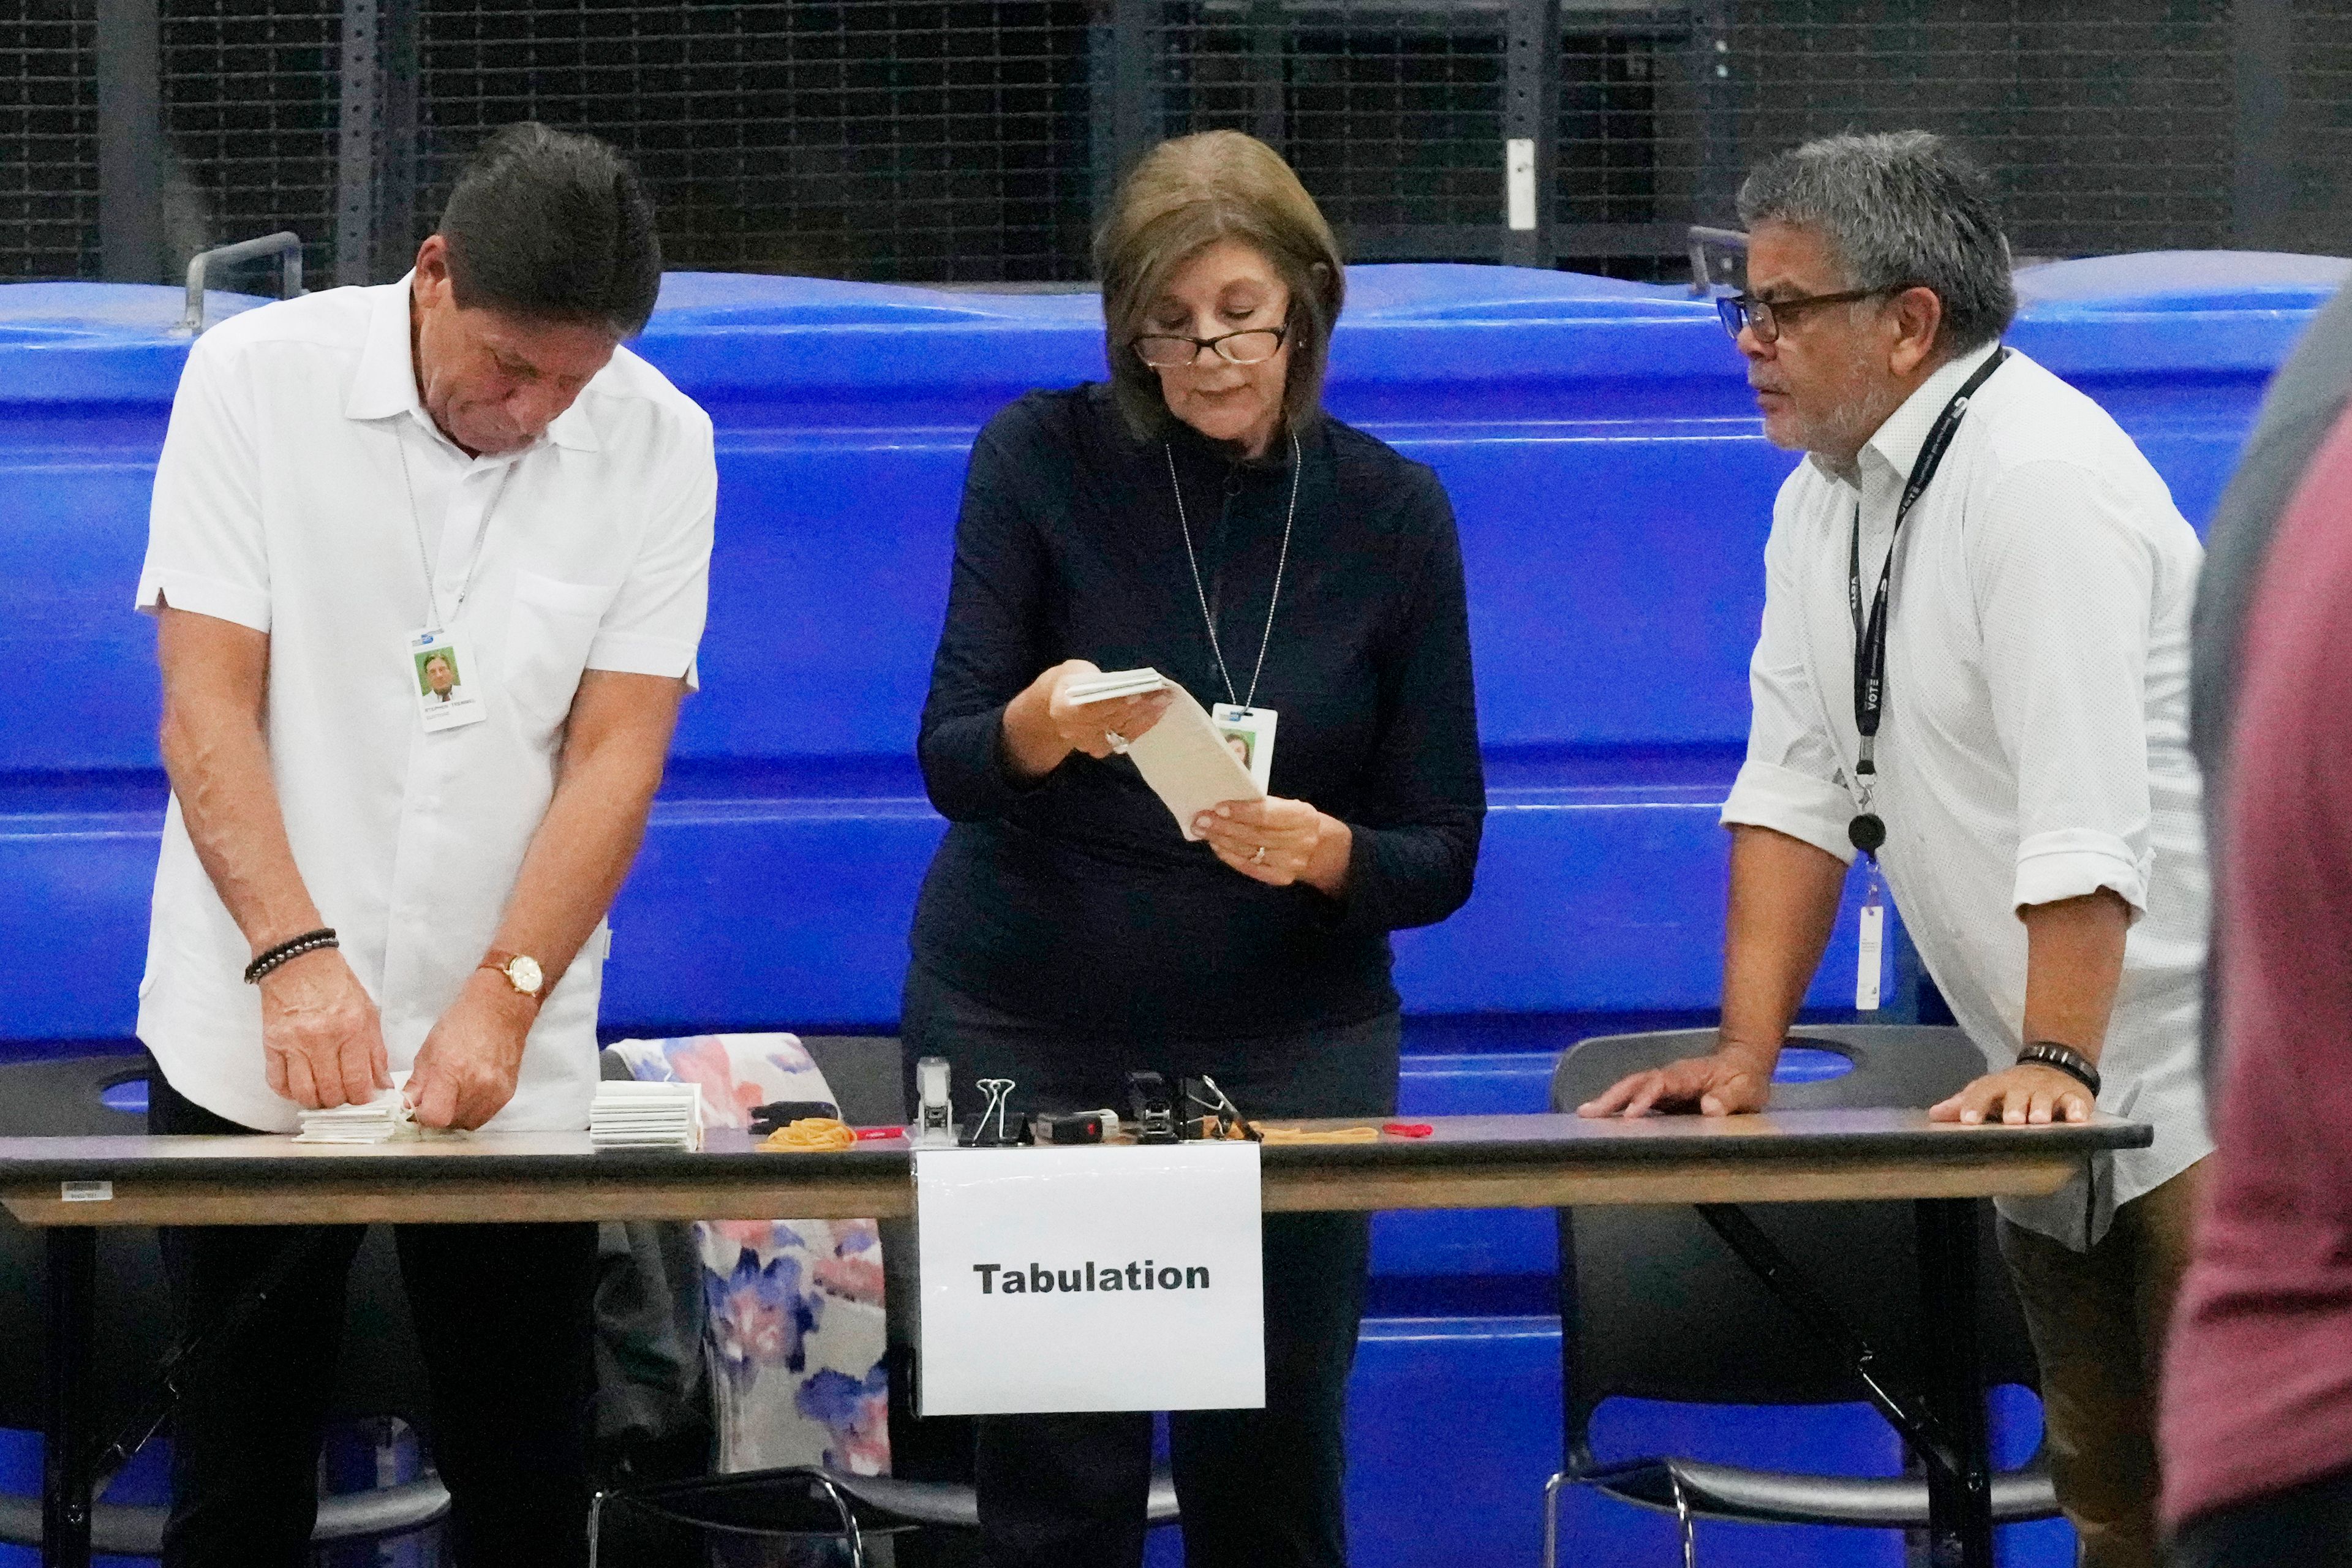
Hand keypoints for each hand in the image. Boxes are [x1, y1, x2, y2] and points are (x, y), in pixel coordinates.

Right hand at [260, 947, 389, 1109]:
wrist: (299, 962)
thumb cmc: (336, 984)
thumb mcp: (368, 1013)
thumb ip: (376, 1051)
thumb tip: (381, 1084)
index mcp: (351, 1030)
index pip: (357, 1080)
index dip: (362, 1099)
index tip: (364, 1100)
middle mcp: (322, 1039)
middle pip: (331, 1091)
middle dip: (341, 1103)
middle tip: (344, 1098)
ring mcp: (294, 1043)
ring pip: (304, 1093)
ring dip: (316, 1101)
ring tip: (323, 1096)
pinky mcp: (272, 1044)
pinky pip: (277, 1082)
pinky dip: (289, 1092)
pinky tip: (300, 1087)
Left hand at [405, 970, 536, 1129]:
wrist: (501, 1008)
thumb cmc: (461, 1022)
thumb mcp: (429, 1049)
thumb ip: (418, 1082)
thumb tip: (409, 1106)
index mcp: (452, 1071)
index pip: (435, 1117)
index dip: (424, 1116)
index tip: (421, 1107)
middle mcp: (476, 1085)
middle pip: (451, 1123)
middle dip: (439, 1115)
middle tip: (436, 1098)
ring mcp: (495, 1091)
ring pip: (468, 1123)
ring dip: (456, 1116)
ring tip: (453, 1096)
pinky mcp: (508, 1093)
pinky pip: (485, 1116)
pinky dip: (473, 1110)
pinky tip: (470, 1093)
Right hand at [1041, 660, 1172, 759]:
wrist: (1057, 704)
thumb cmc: (1073, 681)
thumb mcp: (1078, 672)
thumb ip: (1096, 679)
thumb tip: (1127, 684)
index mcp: (1062, 709)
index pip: (1093, 707)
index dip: (1116, 702)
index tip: (1139, 693)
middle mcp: (1074, 731)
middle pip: (1111, 719)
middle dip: (1139, 706)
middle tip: (1162, 693)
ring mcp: (1088, 743)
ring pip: (1122, 729)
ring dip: (1146, 715)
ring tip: (1165, 701)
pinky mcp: (1101, 749)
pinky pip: (1126, 737)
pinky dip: (1144, 724)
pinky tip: (1158, 713)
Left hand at [1192, 796, 1350, 893]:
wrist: (1320, 848)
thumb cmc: (1295, 821)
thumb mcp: (1289, 807)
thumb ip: (1264, 805)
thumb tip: (1226, 801)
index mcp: (1302, 816)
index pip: (1267, 814)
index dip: (1242, 811)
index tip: (1218, 806)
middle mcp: (1299, 841)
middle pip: (1254, 834)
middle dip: (1223, 826)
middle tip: (1199, 818)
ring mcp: (1289, 863)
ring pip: (1248, 850)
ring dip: (1221, 839)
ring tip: (1201, 829)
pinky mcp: (1279, 877)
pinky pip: (1249, 867)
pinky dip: (1230, 855)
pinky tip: (1216, 845)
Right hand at [1577, 1047, 1773, 1118]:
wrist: (1743, 1064)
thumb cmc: (1746, 1079)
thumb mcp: (1747, 1090)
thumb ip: (1731, 1098)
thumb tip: (1709, 1108)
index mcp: (1688, 1075)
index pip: (1661, 1083)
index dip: (1645, 1098)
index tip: (1630, 1115)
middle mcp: (1670, 1077)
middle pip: (1636, 1082)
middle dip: (1612, 1096)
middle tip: (1587, 1112)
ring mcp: (1664, 1086)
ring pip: (1631, 1088)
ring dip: (1608, 1100)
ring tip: (1584, 1114)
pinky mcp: (1663, 1097)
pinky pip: (1636, 1099)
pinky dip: (1617, 1107)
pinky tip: (1602, 1119)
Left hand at [1930, 1064, 2093, 1126]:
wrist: (2053, 1066)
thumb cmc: (2013, 1089)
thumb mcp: (1988, 1092)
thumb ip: (1964, 1104)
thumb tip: (1934, 1114)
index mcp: (1999, 1085)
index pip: (1983, 1092)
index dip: (1974, 1105)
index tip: (1968, 1121)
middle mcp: (2023, 1086)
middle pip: (2016, 1094)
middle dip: (2014, 1106)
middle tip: (2012, 1120)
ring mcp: (2049, 1090)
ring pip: (2044, 1098)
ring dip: (2041, 1107)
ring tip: (2038, 1120)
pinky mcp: (2074, 1096)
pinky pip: (2076, 1102)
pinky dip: (2078, 1109)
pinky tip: (2077, 1118)